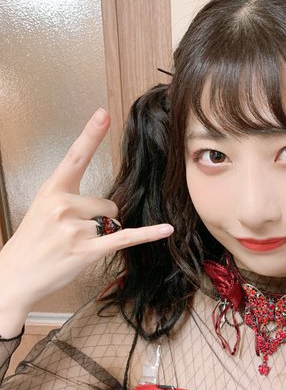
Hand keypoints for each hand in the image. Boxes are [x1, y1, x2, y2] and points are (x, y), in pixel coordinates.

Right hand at [0, 109, 173, 314]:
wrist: (15, 275)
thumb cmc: (32, 244)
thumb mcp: (43, 210)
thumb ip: (72, 200)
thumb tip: (108, 206)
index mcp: (52, 191)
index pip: (74, 157)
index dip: (91, 135)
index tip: (104, 114)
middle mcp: (64, 205)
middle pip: (108, 203)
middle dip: (102, 219)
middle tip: (75, 234)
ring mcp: (75, 228)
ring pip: (114, 222)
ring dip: (104, 235)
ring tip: (76, 246)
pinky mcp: (87, 250)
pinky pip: (125, 238)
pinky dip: (148, 234)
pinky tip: (166, 229)